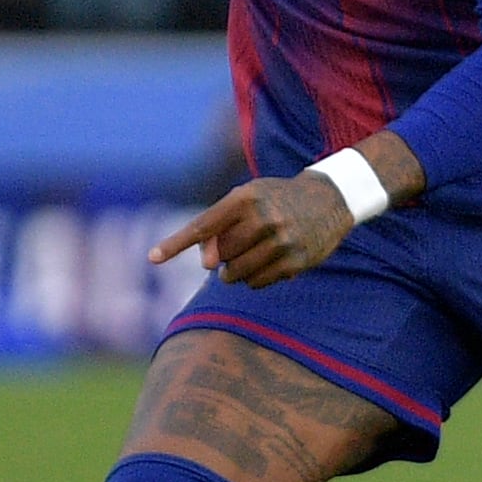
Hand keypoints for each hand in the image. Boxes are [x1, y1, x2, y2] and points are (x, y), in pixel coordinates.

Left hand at [149, 173, 357, 288]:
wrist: (329, 199)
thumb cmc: (274, 199)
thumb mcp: (246, 198)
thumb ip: (219, 226)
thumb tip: (208, 266)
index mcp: (245, 198)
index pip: (203, 226)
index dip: (176, 243)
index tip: (152, 257)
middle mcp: (263, 218)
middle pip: (220, 256)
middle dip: (221, 257)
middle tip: (236, 245)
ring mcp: (281, 241)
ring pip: (236, 274)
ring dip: (235, 273)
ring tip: (250, 255)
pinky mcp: (296, 261)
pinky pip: (258, 283)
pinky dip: (255, 278)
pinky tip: (270, 261)